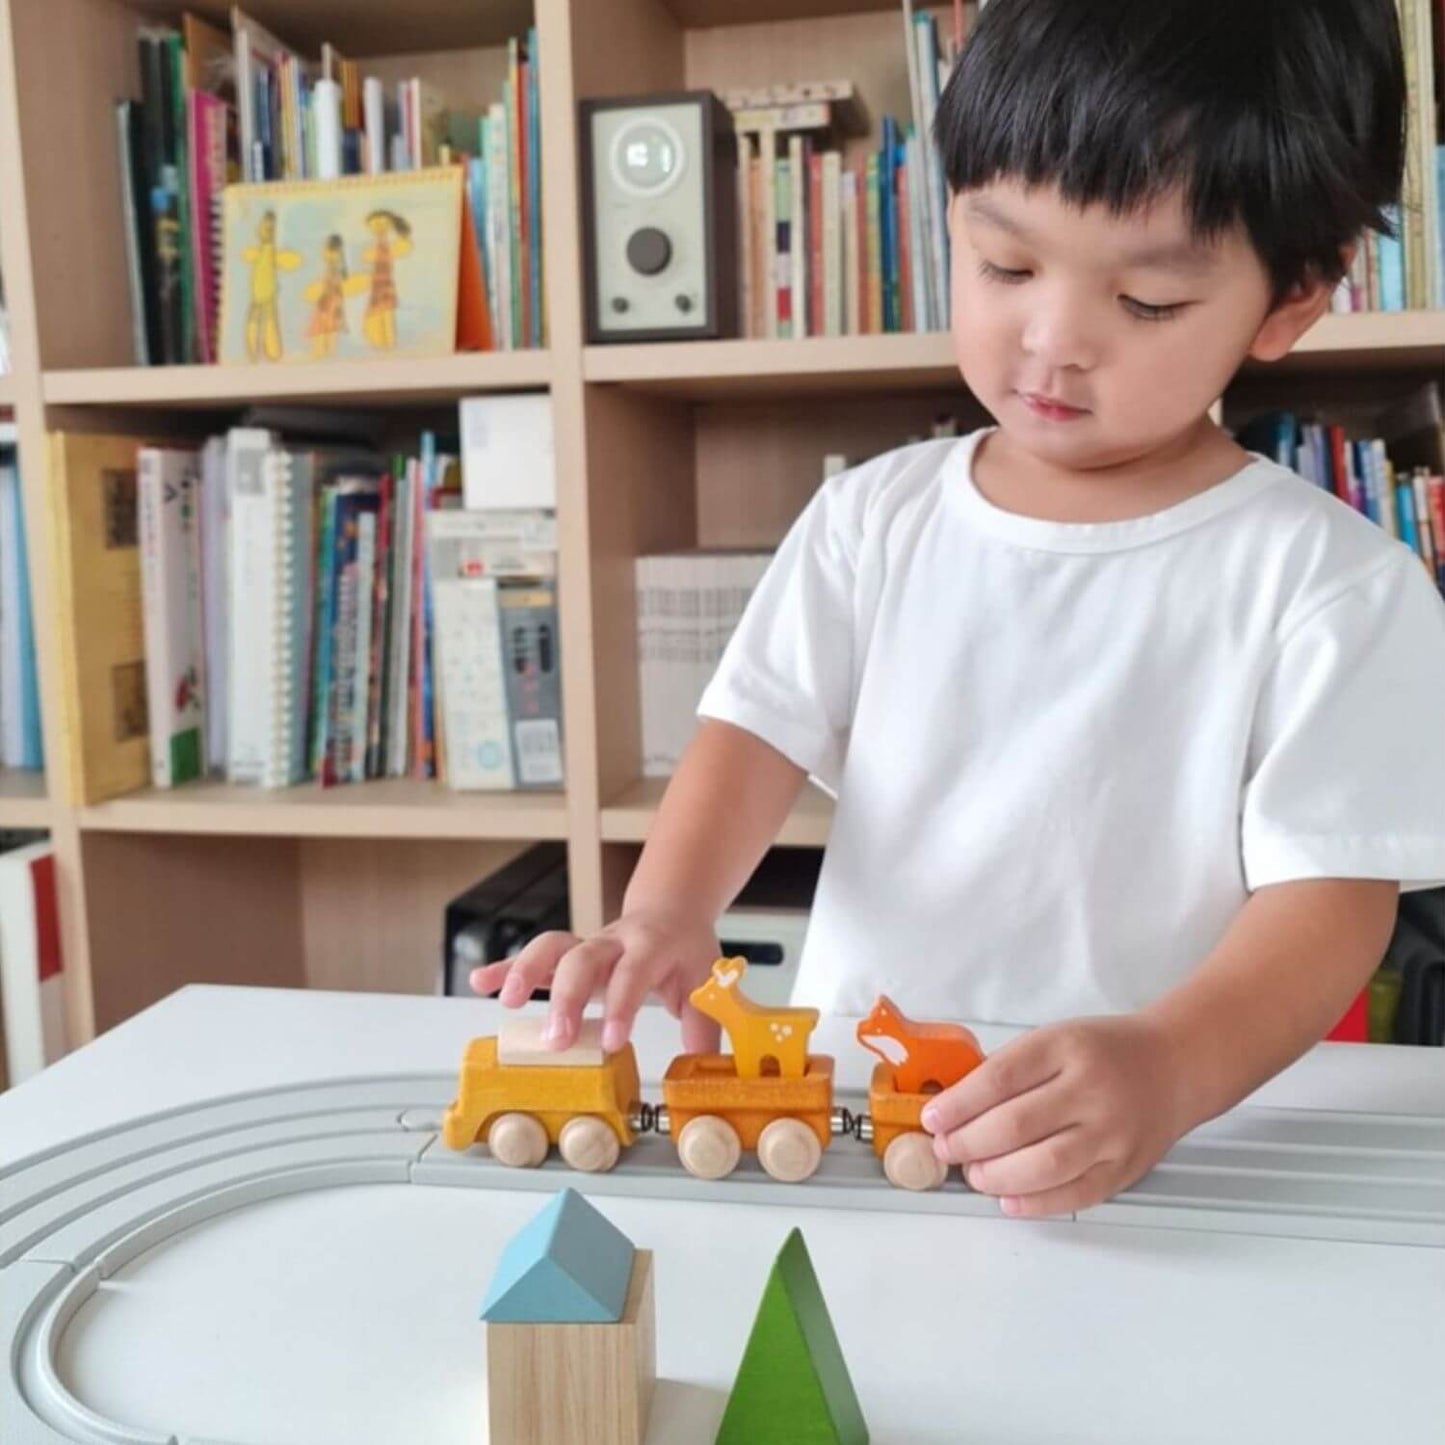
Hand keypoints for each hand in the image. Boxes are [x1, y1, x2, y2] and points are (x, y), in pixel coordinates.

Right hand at [468, 907, 721, 1055]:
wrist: (671, 911)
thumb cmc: (685, 952)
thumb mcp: (706, 985)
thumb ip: (704, 1030)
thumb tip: (702, 1076)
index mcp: (652, 946)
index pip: (634, 972)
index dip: (622, 1005)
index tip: (611, 1041)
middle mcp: (615, 941)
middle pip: (583, 958)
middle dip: (566, 997)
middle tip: (555, 1040)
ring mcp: (587, 945)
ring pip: (552, 946)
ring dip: (527, 971)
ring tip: (509, 1004)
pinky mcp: (567, 953)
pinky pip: (533, 957)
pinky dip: (505, 967)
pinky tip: (481, 982)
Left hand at [919, 1014, 1186, 1218]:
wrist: (1174, 1066)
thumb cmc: (1104, 1051)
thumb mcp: (1056, 1039)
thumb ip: (1012, 1070)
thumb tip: (955, 1108)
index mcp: (1065, 1047)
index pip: (1000, 1078)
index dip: (958, 1104)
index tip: (932, 1119)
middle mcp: (1091, 1089)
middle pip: (1016, 1125)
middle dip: (968, 1143)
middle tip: (947, 1150)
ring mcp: (1112, 1132)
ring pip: (1045, 1165)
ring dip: (996, 1176)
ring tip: (974, 1174)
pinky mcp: (1126, 1168)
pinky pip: (1076, 1194)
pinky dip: (1036, 1202)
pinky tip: (1008, 1198)